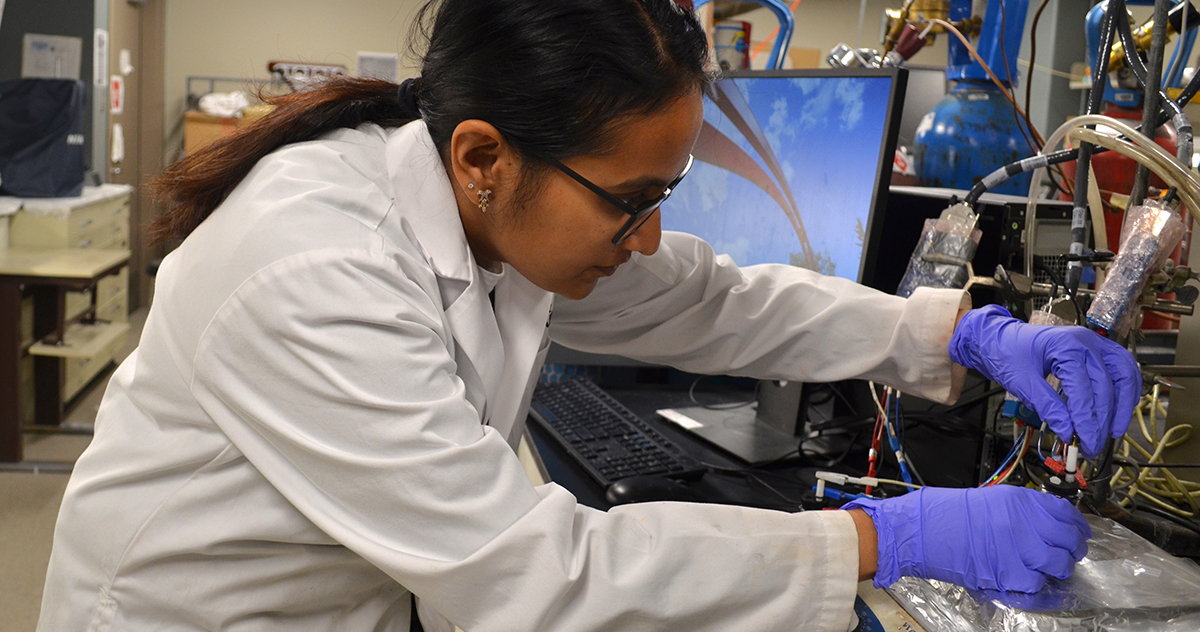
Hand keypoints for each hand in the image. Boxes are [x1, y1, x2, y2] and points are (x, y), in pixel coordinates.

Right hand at [843, 486, 1090, 592]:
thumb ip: (1023, 510)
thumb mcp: (992, 500)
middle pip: (1069, 541)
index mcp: (1020, 500)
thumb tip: (1049, 524)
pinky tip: (1028, 581)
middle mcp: (1024, 522)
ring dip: (1058, 570)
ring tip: (1049, 571)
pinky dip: (1035, 587)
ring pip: (1058, 565)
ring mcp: (1017, 549)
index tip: (1079, 533)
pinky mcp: (1006, 573)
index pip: (1066, 514)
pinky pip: (1036, 585)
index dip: (1078, 527)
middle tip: (1068, 555)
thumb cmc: (947, 513)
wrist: (921, 530)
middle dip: (1072, 551)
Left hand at [949, 305, 1140, 457]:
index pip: (1084, 389)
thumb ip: (1046, 406)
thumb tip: (1067, 431)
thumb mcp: (1021, 381)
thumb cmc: (1008, 353)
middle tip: (1092, 446)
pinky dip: (1125, 392)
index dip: (1085, 420)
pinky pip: (1123, 371)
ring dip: (1121, 407)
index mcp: (1066, 346)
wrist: (999, 338)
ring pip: (1124, 376)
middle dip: (1101, 420)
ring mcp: (1095, 345)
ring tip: (1111, 433)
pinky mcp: (1098, 352)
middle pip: (1106, 386)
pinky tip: (1118, 411)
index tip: (1082, 443)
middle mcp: (1087, 342)